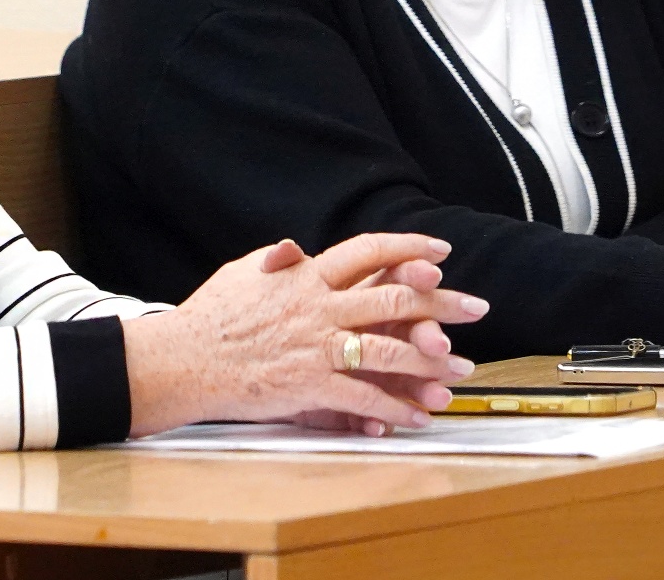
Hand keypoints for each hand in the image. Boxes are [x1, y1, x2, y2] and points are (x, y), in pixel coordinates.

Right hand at [123, 233, 488, 437]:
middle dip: (442, 303)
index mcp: (306, 276)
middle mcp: (318, 307)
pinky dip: (393, 408)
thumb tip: (298, 248)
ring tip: (461, 369)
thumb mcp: (244, 272)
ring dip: (430, 362)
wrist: (185, 360)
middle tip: (478, 307)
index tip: (440, 252)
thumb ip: (278, 260)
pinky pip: (362, 398)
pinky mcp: (310, 386)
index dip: (408, 247)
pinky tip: (417, 415)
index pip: (367, 251)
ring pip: (387, 349)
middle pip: (392, 298)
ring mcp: (316, 347)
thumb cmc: (212, 315)